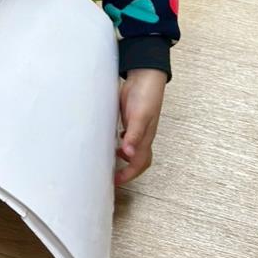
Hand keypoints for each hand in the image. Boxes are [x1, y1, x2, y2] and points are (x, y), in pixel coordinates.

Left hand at [115, 68, 166, 185]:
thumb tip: (128, 154)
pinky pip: (127, 136)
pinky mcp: (130, 118)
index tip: (116, 182)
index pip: (139, 164)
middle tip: (114, 177)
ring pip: (133, 149)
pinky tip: (113, 140)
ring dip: (124, 158)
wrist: (145, 75)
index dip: (128, 175)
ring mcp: (136, 127)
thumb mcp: (139, 116)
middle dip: (128, 171)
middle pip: (138, 160)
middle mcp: (142, 135)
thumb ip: (133, 135)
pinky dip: (121, 143)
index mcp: (145, 137)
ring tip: (111, 161)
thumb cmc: (146, 94)